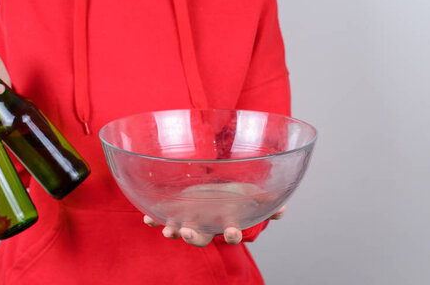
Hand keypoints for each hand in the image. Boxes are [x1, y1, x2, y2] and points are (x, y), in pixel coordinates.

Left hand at [143, 205, 286, 246]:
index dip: (231, 235)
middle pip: (200, 238)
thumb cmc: (238, 195)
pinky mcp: (178, 211)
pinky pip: (165, 218)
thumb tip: (282, 208)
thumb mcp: (254, 196)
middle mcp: (207, 225)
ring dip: (173, 231)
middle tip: (187, 233)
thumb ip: (268, 203)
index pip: (230, 234)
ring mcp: (191, 219)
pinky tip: (147, 219)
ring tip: (167, 231)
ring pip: (181, 231)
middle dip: (193, 237)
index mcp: (226, 223)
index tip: (232, 233)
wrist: (219, 192)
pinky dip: (155, 220)